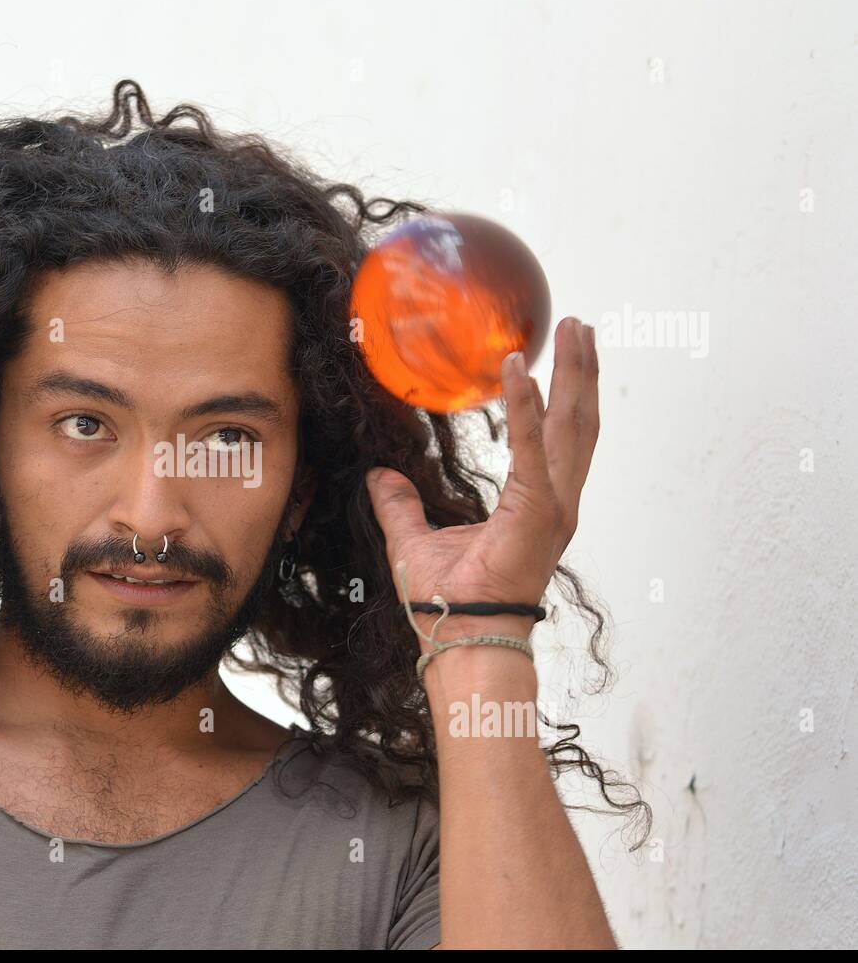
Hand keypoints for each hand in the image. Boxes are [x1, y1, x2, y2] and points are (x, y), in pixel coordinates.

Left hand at [366, 317, 599, 643]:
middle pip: (578, 423)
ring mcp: (553, 507)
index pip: (560, 439)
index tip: (561, 355)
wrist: (460, 637)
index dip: (564, 396)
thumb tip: (381, 477)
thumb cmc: (448, 602)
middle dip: (581, 372)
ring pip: (572, 427)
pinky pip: (531, 449)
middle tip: (578, 325)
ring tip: (573, 330)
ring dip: (573, 375)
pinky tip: (520, 370)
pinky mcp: (536, 512)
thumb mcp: (415, 540)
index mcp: (537, 506)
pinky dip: (526, 408)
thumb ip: (400, 504)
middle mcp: (556, 502)